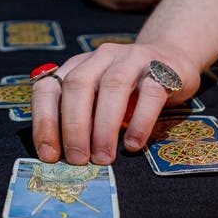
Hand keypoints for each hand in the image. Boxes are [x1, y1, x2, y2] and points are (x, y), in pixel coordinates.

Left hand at [31, 42, 199, 164]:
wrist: (172, 58)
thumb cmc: (128, 89)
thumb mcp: (98, 98)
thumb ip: (82, 117)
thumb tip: (64, 156)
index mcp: (78, 65)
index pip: (49, 87)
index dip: (45, 121)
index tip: (49, 154)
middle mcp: (101, 57)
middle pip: (78, 84)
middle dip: (74, 126)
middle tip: (77, 159)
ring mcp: (132, 59)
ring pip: (113, 86)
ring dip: (104, 126)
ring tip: (102, 157)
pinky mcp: (163, 69)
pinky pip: (150, 93)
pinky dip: (140, 121)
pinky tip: (133, 145)